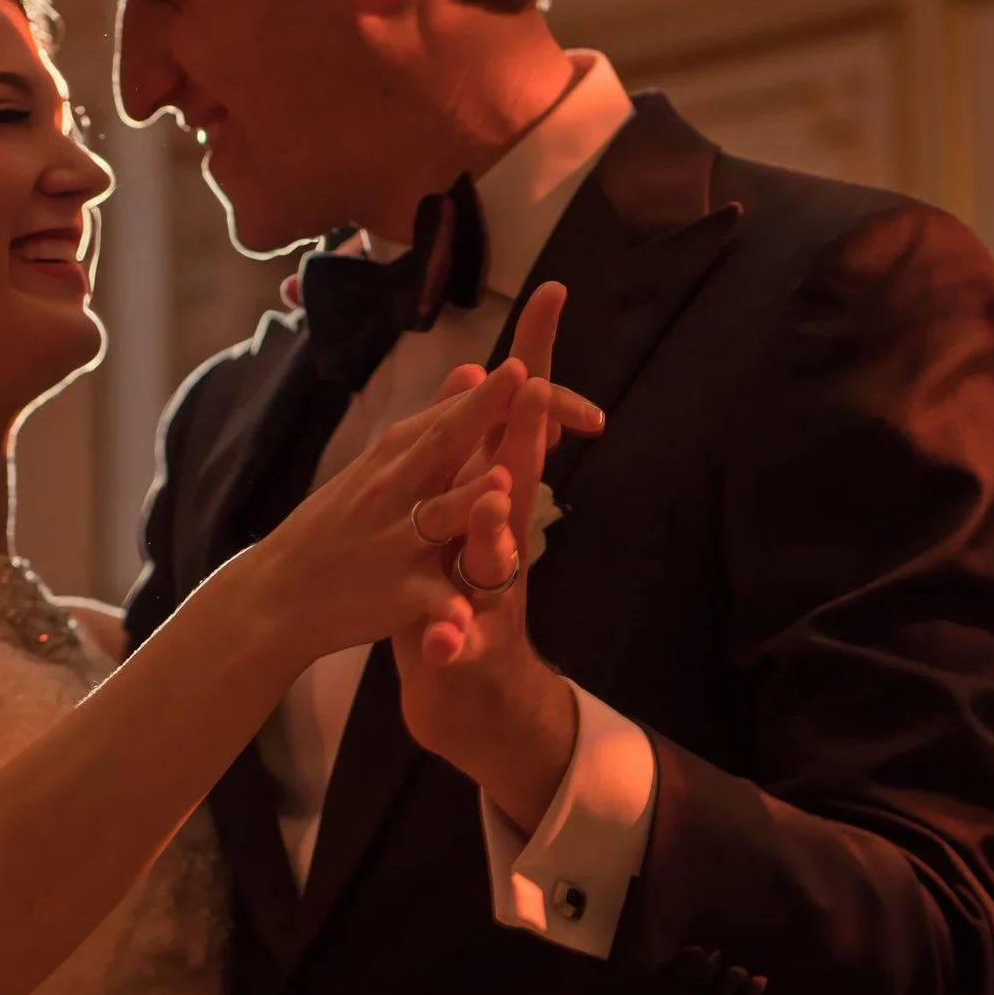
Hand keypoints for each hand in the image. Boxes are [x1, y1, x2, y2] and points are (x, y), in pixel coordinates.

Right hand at [247, 360, 538, 670]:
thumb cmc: (339, 522)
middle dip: (482, 412)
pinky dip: (445, 610)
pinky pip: (428, 600)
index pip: (453, 412)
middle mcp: (397, 488)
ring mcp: (397, 541)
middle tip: (524, 377)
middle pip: (445, 444)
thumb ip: (435, 421)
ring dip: (467, 502)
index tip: (532, 359)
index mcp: (399, 454)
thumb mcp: (382, 464)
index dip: (499, 391)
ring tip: (501, 486)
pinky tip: (464, 617)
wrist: (279, 593)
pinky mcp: (396, 594)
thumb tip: (475, 368)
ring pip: (440, 517)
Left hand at [394, 284, 585, 828]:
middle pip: (521, 478)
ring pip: (498, 564)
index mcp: (496, 506)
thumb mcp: (466, 516)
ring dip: (496, 534)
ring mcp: (492, 601)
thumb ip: (472, 450)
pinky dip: (449, 642)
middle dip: (526, 433)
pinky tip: (442, 641)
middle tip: (528, 385)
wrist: (473, 700)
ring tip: (493, 501)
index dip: (533, 360)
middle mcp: (507, 546)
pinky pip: (460, 647)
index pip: (515, 423)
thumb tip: (481, 375)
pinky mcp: (468, 655)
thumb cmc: (462, 599)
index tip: (551, 294)